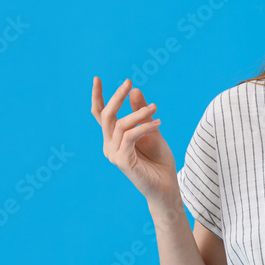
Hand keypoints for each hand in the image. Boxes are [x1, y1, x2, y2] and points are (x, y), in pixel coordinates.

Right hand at [91, 77, 177, 204]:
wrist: (166, 186)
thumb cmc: (159, 160)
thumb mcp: (152, 129)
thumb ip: (141, 112)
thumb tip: (135, 91)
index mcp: (113, 139)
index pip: (100, 115)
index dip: (97, 97)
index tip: (97, 78)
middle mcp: (109, 146)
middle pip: (106, 116)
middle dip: (116, 97)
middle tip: (128, 82)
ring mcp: (113, 154)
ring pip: (121, 124)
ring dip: (139, 113)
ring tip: (155, 108)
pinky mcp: (122, 161)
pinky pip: (130, 136)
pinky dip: (144, 126)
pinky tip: (158, 122)